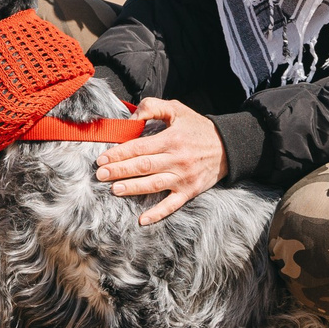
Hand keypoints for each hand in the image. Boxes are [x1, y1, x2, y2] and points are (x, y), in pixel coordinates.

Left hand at [95, 98, 223, 225]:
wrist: (228, 146)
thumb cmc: (197, 127)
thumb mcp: (177, 109)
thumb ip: (152, 107)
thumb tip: (130, 120)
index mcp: (172, 139)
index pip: (139, 147)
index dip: (119, 153)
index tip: (102, 158)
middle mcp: (177, 159)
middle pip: (143, 166)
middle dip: (119, 171)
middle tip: (100, 175)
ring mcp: (183, 178)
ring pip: (153, 185)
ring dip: (132, 188)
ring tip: (114, 189)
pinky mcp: (190, 191)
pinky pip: (172, 205)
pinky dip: (157, 213)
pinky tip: (142, 219)